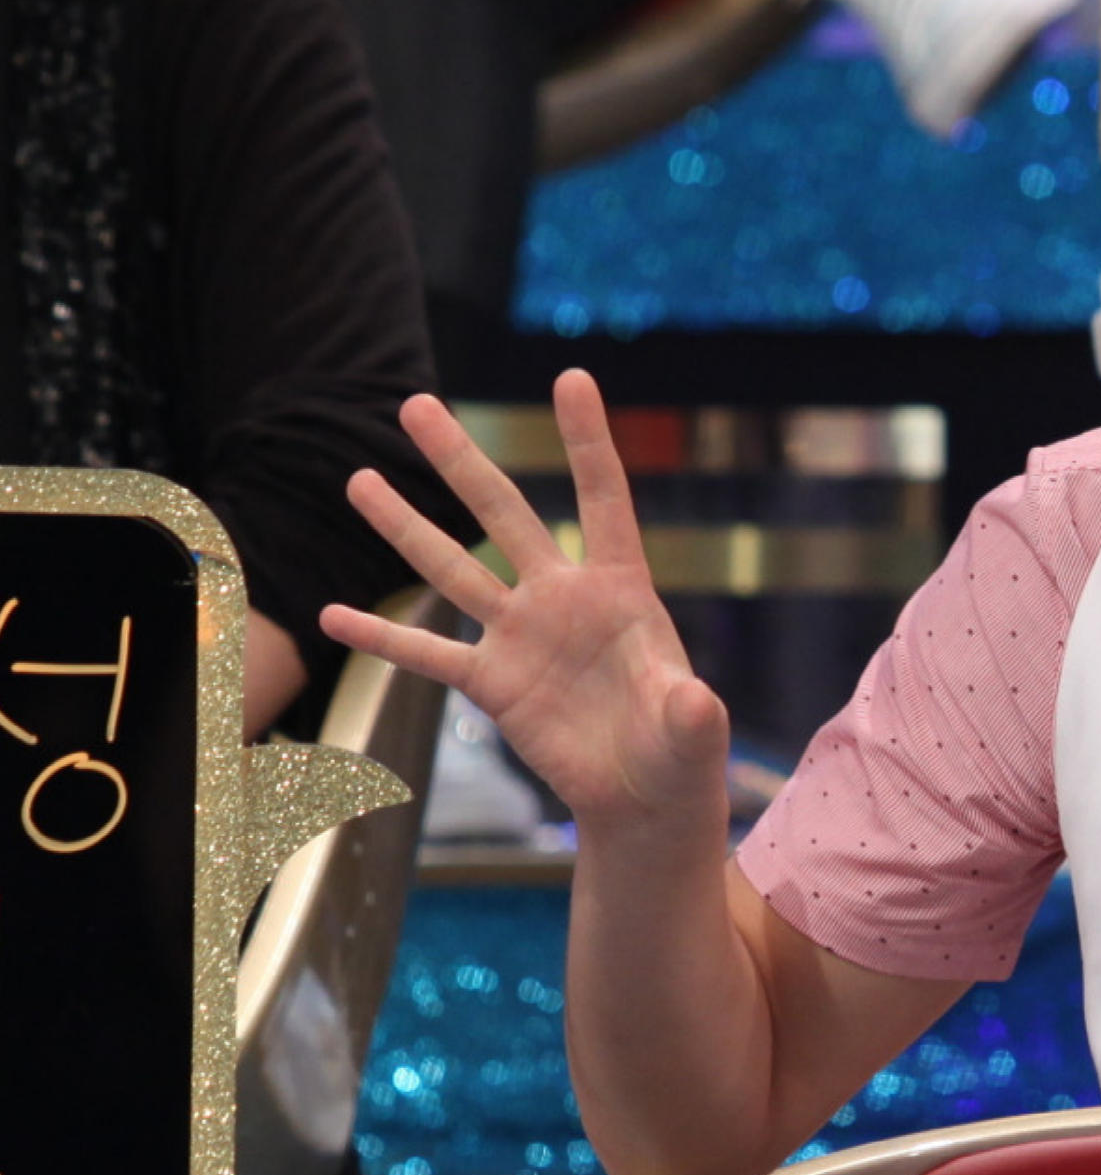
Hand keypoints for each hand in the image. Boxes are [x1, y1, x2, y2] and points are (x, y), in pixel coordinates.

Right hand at [318, 370, 728, 835]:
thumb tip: (692, 700)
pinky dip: (381, 637)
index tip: (570, 377)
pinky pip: (427, 653)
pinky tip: (333, 616)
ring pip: (452, 569)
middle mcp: (562, 600)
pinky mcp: (492, 683)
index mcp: (621, 592)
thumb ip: (690, 711)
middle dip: (460, 460)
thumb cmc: (679, 755)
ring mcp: (520, 637)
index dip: (587, 441)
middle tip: (414, 404)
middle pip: (505, 514)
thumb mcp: (691, 733)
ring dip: (405, 527)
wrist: (642, 798)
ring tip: (358, 478)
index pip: (603, 501)